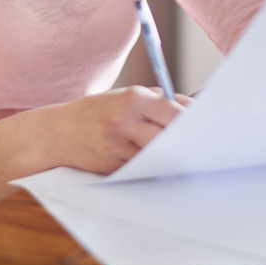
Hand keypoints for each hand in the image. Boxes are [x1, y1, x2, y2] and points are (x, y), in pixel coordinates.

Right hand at [49, 85, 191, 173]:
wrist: (58, 133)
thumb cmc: (98, 111)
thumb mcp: (125, 96)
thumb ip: (159, 100)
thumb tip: (194, 108)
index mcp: (132, 99)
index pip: (172, 111)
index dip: (191, 121)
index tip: (207, 125)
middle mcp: (125, 123)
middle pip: (167, 137)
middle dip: (185, 142)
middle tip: (202, 146)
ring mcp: (119, 148)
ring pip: (157, 156)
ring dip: (172, 156)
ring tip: (185, 155)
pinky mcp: (115, 167)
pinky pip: (142, 168)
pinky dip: (154, 166)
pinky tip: (161, 164)